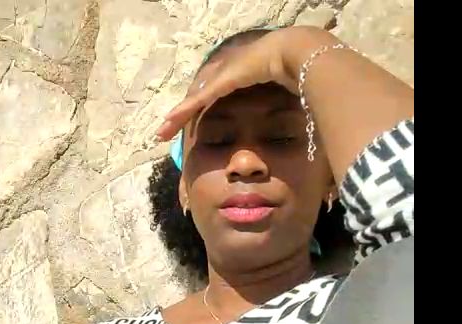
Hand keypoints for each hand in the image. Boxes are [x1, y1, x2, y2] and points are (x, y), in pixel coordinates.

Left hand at [154, 26, 330, 141]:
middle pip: (198, 97)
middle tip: (165, 130)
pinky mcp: (222, 81)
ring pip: (194, 100)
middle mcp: (228, 72)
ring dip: (177, 117)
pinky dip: (184, 112)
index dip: (198, 108)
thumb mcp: (282, 94)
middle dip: (181, 114)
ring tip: (162, 131)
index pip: (214, 93)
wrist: (299, 53)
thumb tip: (286, 123)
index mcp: (240, 75)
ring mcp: (224, 75)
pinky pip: (199, 100)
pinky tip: (170, 121)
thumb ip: (278, 105)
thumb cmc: (298, 73)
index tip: (186, 122)